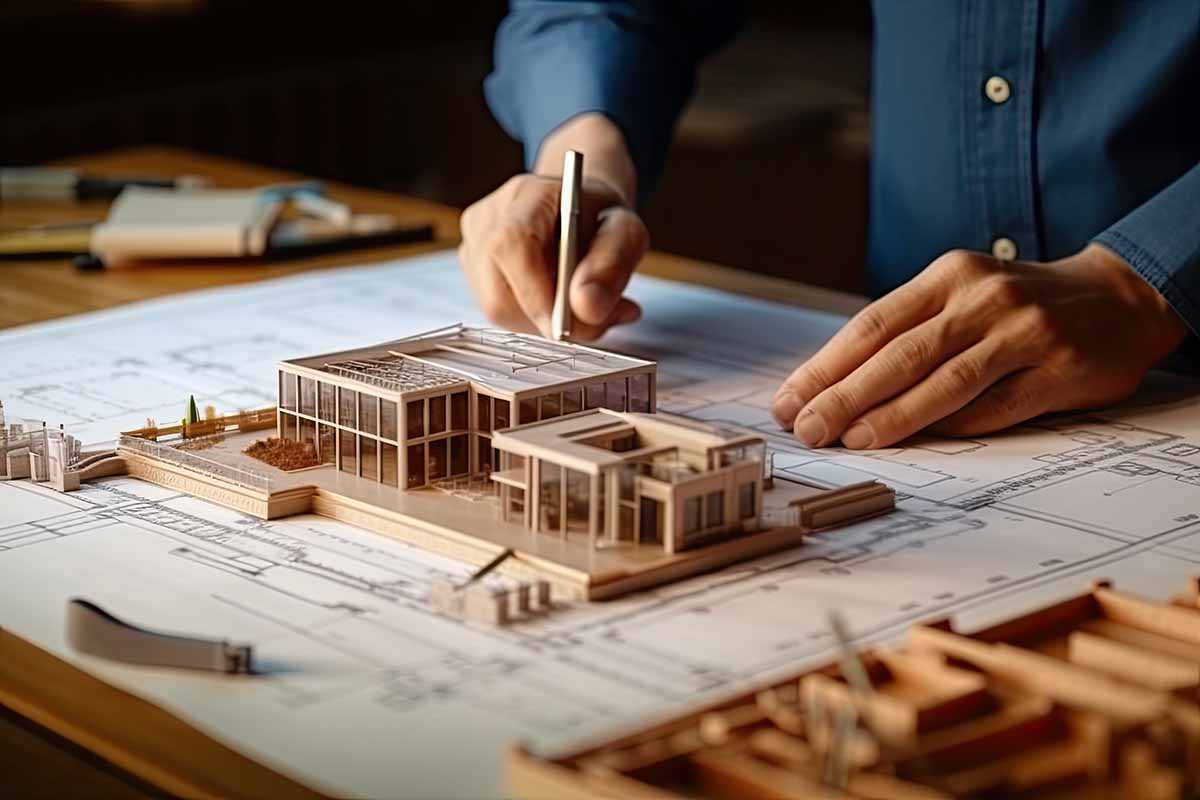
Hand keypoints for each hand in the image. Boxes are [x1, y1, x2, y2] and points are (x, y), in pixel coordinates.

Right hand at [458, 114, 647, 339]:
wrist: (582, 210)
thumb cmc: (602, 218)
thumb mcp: (626, 233)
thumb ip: (612, 265)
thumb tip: (586, 307)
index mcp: (527, 195)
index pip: (512, 246)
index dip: (535, 295)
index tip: (566, 328)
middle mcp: (488, 218)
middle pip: (497, 290)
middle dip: (545, 319)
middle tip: (590, 322)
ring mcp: (473, 245)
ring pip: (497, 309)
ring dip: (544, 322)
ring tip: (582, 308)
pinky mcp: (472, 270)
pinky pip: (499, 311)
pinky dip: (534, 319)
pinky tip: (558, 305)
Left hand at [771, 244, 1187, 448]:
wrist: (1119, 297)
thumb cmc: (1017, 306)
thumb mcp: (961, 296)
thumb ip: (909, 332)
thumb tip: (834, 387)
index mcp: (948, 276)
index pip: (872, 325)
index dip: (826, 365)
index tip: (788, 399)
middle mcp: (983, 298)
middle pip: (900, 354)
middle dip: (845, 395)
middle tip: (805, 427)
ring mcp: (1024, 332)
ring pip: (944, 381)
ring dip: (892, 416)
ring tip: (851, 440)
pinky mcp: (1059, 369)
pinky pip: (996, 407)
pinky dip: (955, 426)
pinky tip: (920, 443)